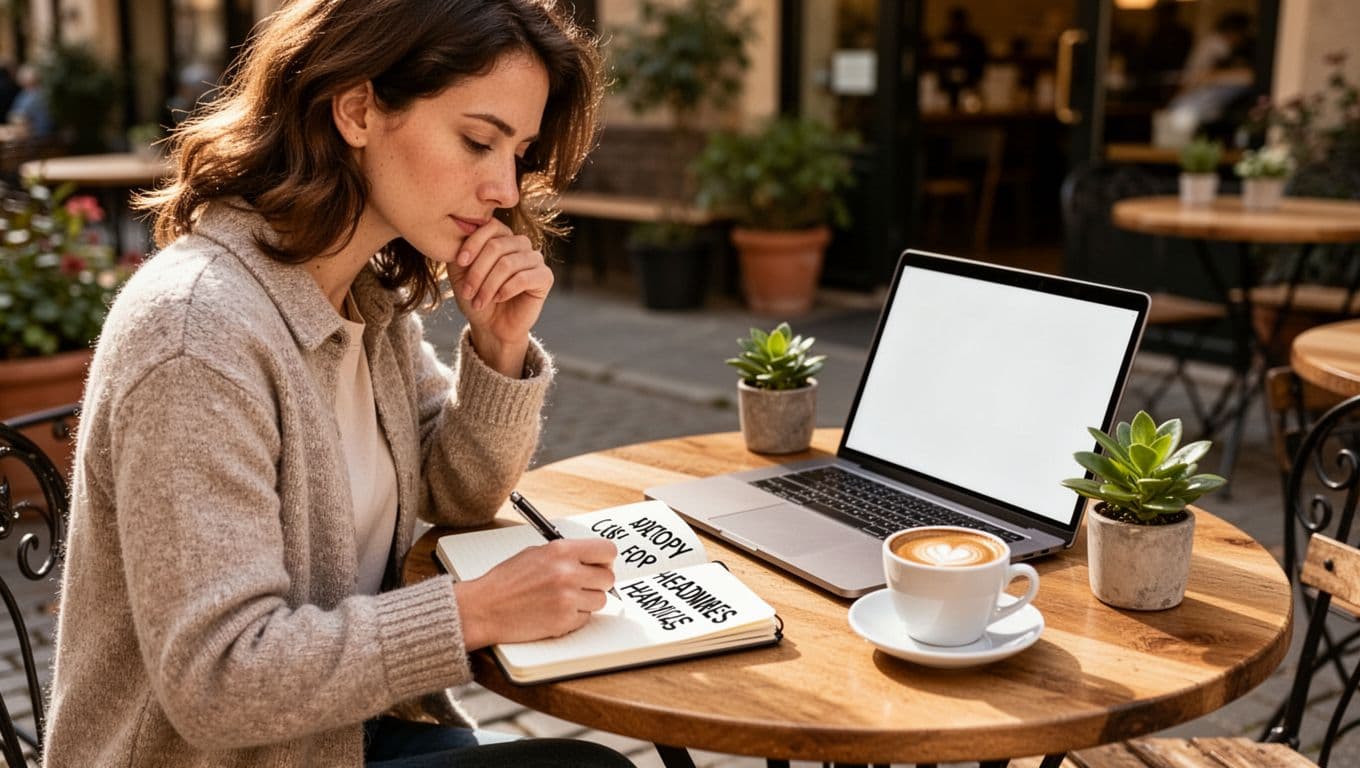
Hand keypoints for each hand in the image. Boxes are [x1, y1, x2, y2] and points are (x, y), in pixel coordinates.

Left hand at [448, 219, 553, 376]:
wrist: (491, 326)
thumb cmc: (476, 297)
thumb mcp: (460, 272)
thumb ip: (460, 250)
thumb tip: (459, 231)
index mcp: (502, 236)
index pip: (490, 226)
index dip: (473, 243)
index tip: (460, 263)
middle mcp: (521, 243)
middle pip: (497, 246)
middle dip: (477, 271)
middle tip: (467, 292)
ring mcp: (535, 259)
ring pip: (508, 264)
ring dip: (488, 285)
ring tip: (479, 301)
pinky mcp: (545, 277)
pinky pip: (523, 278)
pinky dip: (505, 290)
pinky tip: (498, 299)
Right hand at [453, 538, 616, 649]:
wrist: (484, 608)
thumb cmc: (506, 581)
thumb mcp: (535, 553)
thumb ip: (566, 554)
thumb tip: (592, 559)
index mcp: (561, 550)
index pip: (607, 550)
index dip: (606, 559)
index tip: (601, 564)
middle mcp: (567, 573)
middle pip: (608, 578)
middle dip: (597, 582)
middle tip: (582, 584)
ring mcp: (567, 598)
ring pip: (600, 600)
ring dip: (587, 601)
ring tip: (564, 598)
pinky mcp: (564, 621)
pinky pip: (586, 618)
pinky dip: (575, 616)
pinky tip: (555, 610)